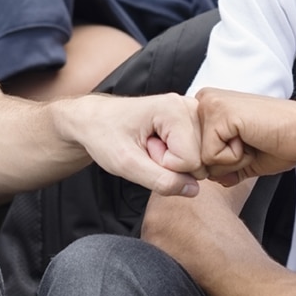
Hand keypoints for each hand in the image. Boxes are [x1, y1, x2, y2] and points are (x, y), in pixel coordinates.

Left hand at [66, 92, 204, 196]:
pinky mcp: (193, 120)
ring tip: (151, 145)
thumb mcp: (126, 164)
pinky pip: (198, 152)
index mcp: (174, 108)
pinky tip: (161, 144)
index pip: (191, 160)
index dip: (165, 165)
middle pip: (200, 158)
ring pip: (201, 156)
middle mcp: (189, 106)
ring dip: (175, 160)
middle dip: (172, 163)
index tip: (144, 149)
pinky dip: (180, 155)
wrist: (95, 120)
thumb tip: (193, 189)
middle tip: (147, 148)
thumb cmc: (105, 135)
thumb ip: (160, 180)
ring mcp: (193, 112)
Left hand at [196, 88, 295, 185]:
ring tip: (252, 140)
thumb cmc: (280, 141)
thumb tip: (200, 177)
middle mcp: (204, 101)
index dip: (221, 162)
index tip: (247, 144)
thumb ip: (219, 166)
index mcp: (209, 107)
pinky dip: (235, 158)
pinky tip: (252, 138)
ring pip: (201, 159)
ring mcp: (210, 104)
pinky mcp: (218, 114)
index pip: (193, 152)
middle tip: (251, 143)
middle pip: (194, 156)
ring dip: (231, 161)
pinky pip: (212, 157)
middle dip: (224, 163)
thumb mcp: (242, 158)